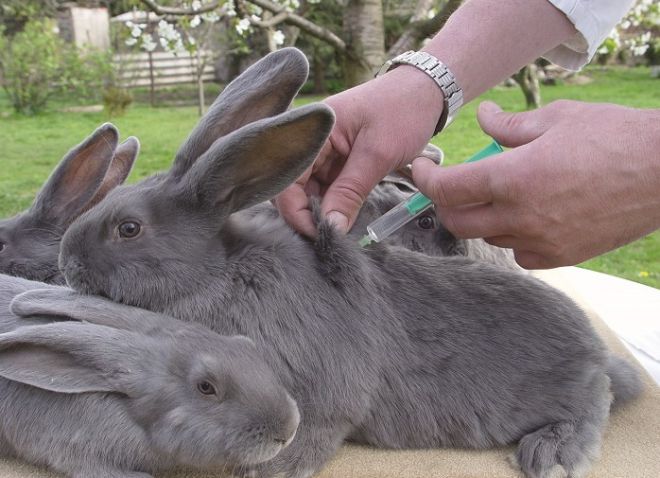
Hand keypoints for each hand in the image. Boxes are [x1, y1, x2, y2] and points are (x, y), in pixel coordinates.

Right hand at [275, 66, 443, 236]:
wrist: (426, 90)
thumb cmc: (403, 111)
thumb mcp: (378, 154)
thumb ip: (350, 192)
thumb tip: (331, 228)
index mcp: (311, 130)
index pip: (287, 178)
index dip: (296, 210)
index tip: (319, 234)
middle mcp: (310, 140)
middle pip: (292, 186)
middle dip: (306, 213)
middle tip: (329, 236)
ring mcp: (322, 150)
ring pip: (308, 190)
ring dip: (320, 211)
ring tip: (338, 229)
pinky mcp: (336, 159)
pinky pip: (325, 187)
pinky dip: (332, 203)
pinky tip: (343, 217)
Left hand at [412, 100, 659, 268]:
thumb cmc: (614, 136)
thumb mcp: (556, 119)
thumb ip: (509, 126)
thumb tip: (482, 117)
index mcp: (513, 178)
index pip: (447, 188)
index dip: (425, 178)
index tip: (421, 170)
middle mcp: (521, 216)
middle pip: (457, 222)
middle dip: (444, 204)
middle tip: (451, 186)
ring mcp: (541, 241)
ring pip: (488, 238)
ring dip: (481, 218)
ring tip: (497, 196)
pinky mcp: (562, 256)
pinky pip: (519, 254)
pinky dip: (512, 238)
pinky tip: (525, 218)